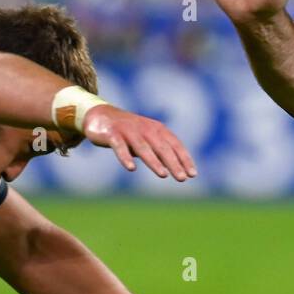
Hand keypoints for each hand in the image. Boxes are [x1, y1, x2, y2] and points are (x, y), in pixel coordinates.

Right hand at [81, 105, 196, 179]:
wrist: (100, 115)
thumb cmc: (130, 131)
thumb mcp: (147, 140)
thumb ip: (160, 151)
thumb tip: (177, 169)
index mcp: (158, 130)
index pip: (175, 145)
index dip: (184, 159)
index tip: (193, 174)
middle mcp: (146, 129)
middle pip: (162, 148)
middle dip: (174, 163)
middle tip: (182, 178)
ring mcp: (129, 131)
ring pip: (144, 148)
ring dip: (154, 162)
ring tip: (163, 175)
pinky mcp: (112, 134)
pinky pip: (120, 146)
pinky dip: (126, 157)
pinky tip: (131, 168)